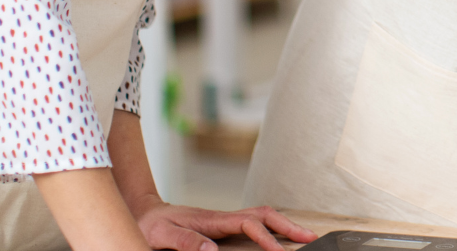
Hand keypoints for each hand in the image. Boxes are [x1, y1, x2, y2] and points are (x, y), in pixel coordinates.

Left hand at [133, 201, 316, 250]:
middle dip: (288, 225)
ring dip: (283, 224)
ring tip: (302, 236)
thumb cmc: (154, 226)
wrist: (146, 213)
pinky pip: (255, 222)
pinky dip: (272, 226)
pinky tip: (278, 235)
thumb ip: (187, 243)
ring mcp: (226, 219)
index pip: (249, 225)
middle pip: (265, 215)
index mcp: (214, 220)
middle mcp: (225, 217)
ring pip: (262, 216)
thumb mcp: (164, 236)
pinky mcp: (225, 225)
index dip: (266, 238)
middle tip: (309, 237)